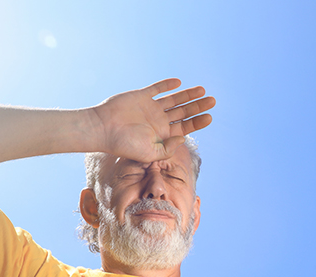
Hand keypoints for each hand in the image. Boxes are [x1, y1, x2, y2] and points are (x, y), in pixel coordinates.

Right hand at [89, 78, 215, 162]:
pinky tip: (179, 83)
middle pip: (183, 112)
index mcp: (162, 135)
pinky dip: (167, 85)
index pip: (185, 127)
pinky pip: (157, 89)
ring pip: (174, 100)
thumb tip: (184, 138)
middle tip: (213, 101)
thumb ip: (168, 148)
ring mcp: (150, 108)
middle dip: (198, 106)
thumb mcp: (150, 153)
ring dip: (188, 95)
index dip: (198, 122)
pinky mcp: (141, 96)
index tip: (210, 116)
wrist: (103, 129)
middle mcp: (158, 121)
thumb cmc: (124, 144)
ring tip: (203, 91)